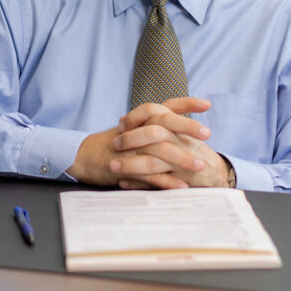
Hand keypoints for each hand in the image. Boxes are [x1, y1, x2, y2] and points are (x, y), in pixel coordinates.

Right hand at [66, 96, 210, 186]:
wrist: (83, 156)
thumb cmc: (111, 144)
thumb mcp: (132, 130)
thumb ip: (152, 126)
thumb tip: (178, 128)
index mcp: (140, 119)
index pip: (165, 106)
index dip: (186, 104)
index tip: (207, 104)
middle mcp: (136, 129)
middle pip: (164, 123)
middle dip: (187, 127)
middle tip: (207, 134)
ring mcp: (130, 147)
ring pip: (159, 149)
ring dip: (181, 157)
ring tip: (200, 166)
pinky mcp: (125, 167)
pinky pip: (149, 174)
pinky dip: (167, 180)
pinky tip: (182, 186)